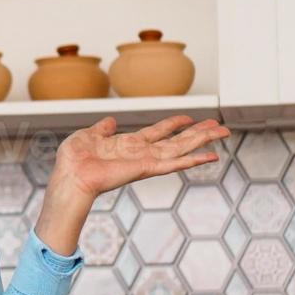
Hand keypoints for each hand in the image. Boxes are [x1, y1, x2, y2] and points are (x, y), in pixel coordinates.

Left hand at [51, 115, 230, 199]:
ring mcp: (147, 162)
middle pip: (177, 141)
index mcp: (128, 144)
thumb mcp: (88, 135)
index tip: (189, 117)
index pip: (157, 132)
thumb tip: (110, 121)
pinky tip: (211, 156)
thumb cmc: (74, 161)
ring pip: (182, 149)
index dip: (173, 123)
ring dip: (203, 141)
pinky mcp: (147, 169)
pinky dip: (194, 160)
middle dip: (198, 133)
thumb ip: (102, 129)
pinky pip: (175, 163)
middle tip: (219, 126)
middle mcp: (142, 153)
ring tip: (224, 133)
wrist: (70, 177)